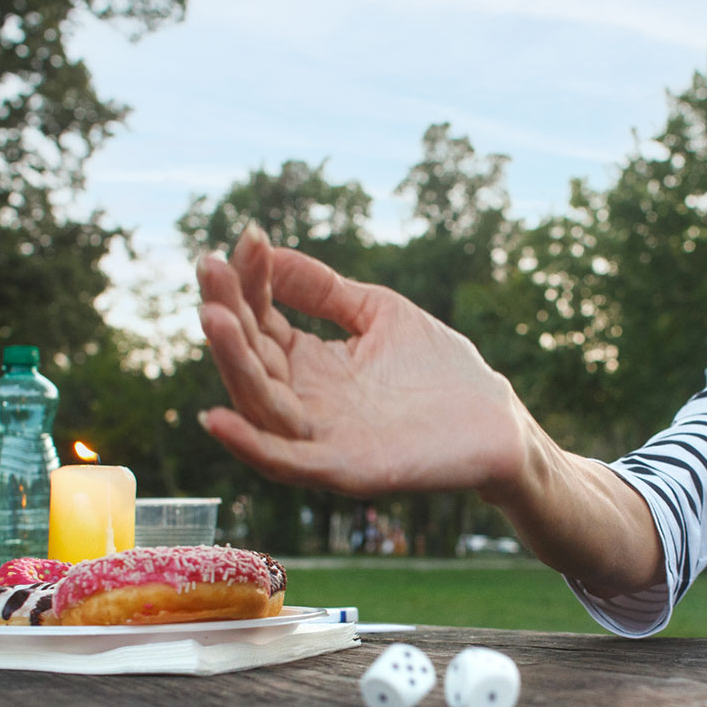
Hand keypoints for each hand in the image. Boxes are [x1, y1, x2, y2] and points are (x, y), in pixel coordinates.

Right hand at [196, 226, 528, 496]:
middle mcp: (305, 403)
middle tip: (208, 268)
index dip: (250, 282)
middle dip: (226, 313)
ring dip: (232, 363)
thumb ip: (325, 289)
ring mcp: (322, 438)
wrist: (497, 421)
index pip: (262, 322)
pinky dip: (250, 445)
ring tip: (214, 317)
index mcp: (309, 365)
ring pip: (260, 404)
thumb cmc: (440, 370)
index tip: (248, 236)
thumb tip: (267, 250)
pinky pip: (288, 463)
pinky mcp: (346, 470)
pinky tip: (217, 418)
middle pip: (249, 360)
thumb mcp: (378, 314)